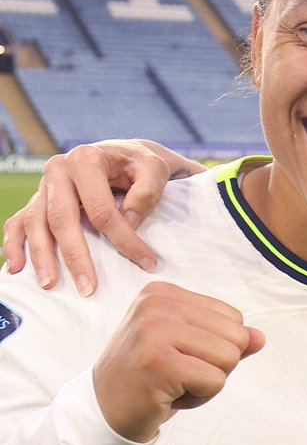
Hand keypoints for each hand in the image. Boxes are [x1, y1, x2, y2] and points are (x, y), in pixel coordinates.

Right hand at [2, 140, 200, 295]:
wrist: (123, 155)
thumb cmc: (139, 164)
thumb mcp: (154, 168)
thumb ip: (147, 192)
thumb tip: (127, 222)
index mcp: (86, 160)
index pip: (101, 210)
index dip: (124, 239)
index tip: (146, 263)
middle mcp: (58, 170)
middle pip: (61, 218)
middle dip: (75, 256)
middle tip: (89, 289)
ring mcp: (44, 186)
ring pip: (35, 222)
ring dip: (41, 255)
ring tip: (49, 285)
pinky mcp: (38, 199)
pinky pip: (19, 222)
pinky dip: (14, 244)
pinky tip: (16, 268)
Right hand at [93, 282, 264, 442]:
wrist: (104, 410)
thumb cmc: (149, 378)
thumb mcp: (188, 350)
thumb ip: (225, 340)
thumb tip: (260, 337)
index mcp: (164, 293)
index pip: (233, 318)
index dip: (216, 348)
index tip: (179, 358)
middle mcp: (158, 304)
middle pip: (236, 337)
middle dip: (217, 366)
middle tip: (177, 374)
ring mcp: (156, 330)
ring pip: (229, 358)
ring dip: (208, 383)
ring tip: (173, 383)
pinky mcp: (159, 361)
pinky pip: (216, 382)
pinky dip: (199, 398)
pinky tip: (168, 395)